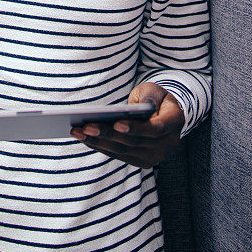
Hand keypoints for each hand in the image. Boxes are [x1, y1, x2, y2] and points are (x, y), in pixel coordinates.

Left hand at [70, 83, 184, 167]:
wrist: (162, 113)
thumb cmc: (155, 97)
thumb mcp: (154, 90)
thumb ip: (148, 97)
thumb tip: (136, 109)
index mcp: (173, 124)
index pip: (154, 129)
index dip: (135, 128)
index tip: (116, 124)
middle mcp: (166, 145)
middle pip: (133, 142)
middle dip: (107, 134)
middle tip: (85, 126)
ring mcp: (153, 156)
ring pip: (123, 151)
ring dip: (98, 142)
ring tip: (78, 131)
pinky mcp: (140, 161)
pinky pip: (118, 155)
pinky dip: (100, 146)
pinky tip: (84, 137)